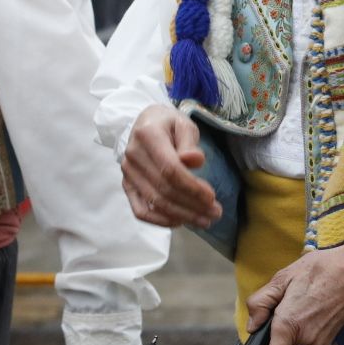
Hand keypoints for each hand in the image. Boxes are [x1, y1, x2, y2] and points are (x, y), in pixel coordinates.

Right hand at [121, 104, 219, 228]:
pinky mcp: (127, 185)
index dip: (191, 187)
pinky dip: (160, 221)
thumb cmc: (169, 124)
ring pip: (155, 202)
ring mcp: (128, 173)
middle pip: (164, 189)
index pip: (170, 169)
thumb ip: (189, 142)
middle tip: (216, 213)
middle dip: (192, 205)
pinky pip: (140, 210)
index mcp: (147, 136)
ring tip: (205, 220)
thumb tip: (194, 161)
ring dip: (182, 215)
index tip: (212, 197)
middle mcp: (133, 156)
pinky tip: (180, 222)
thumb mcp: (184, 124)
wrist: (145, 123)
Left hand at [245, 241, 343, 344]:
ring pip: (295, 340)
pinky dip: (306, 326)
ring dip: (293, 326)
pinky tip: (314, 305)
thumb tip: (253, 326)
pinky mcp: (329, 339)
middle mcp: (305, 339)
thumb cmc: (320, 269)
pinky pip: (308, 337)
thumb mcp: (283, 277)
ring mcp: (319, 341)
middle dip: (279, 329)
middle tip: (288, 303)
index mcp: (288, 325)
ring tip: (304, 300)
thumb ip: (260, 303)